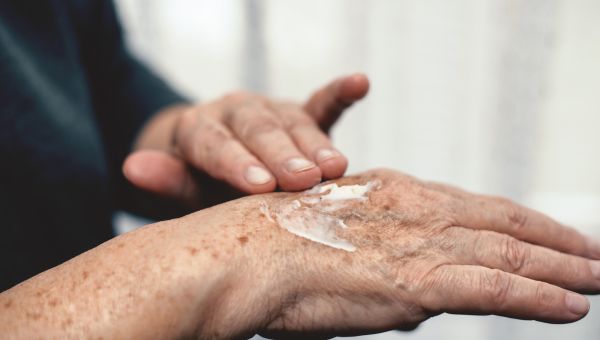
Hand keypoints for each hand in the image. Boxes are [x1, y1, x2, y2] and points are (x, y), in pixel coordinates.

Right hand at [4, 169, 599, 338]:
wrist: (227, 260)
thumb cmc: (269, 260)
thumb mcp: (334, 253)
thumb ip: (384, 267)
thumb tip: (421, 300)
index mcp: (389, 194)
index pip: (471, 206)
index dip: (518, 222)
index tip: (553, 238)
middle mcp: (409, 208)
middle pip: (499, 222)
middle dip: (554, 241)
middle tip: (598, 254)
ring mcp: (411, 241)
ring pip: (505, 252)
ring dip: (558, 267)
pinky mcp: (409, 277)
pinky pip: (488, 286)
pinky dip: (534, 297)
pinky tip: (571, 306)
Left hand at [122, 74, 368, 206]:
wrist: (218, 160)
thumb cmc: (201, 183)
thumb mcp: (182, 188)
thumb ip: (166, 180)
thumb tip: (130, 167)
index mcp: (201, 130)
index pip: (216, 145)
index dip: (237, 164)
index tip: (259, 186)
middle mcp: (236, 112)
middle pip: (258, 130)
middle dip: (282, 156)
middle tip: (303, 180)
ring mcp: (270, 110)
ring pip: (292, 122)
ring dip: (315, 144)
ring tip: (336, 167)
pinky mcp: (298, 113)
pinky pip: (321, 102)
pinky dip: (340, 93)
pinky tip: (360, 83)